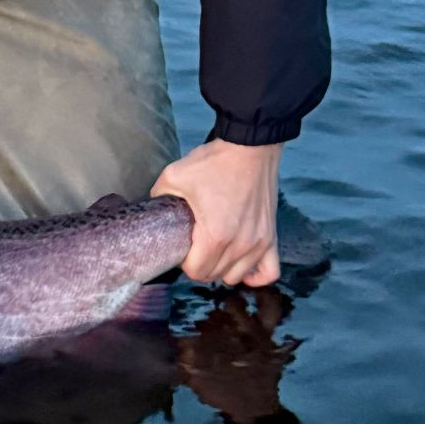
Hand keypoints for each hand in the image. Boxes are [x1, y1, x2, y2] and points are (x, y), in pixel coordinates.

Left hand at [151, 139, 282, 285]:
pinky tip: (243, 263)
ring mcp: (259, 242)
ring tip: (215, 250)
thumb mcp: (174, 176)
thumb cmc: (215, 162)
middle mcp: (240, 244)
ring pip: (236, 276)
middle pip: (214, 275)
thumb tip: (153, 211)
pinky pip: (269, 271)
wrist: (250, 147)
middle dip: (200, 264)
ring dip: (222, 268)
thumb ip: (158, 196)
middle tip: (195, 244)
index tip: (183, 245)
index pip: (196, 271)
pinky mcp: (271, 236)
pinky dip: (255, 274)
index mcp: (215, 235)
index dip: (184, 261)